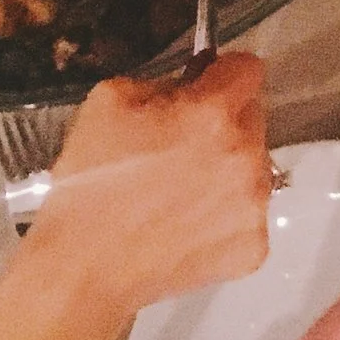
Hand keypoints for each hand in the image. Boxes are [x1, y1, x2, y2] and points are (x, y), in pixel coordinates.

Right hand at [20, 53, 275, 338]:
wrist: (83, 270)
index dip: (221, 73)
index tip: (199, 88)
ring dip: (227, 167)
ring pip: (254, 166)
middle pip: (253, 116)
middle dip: (224, 121)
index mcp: (215, 114)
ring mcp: (256, 206)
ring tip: (180, 191)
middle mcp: (249, 156)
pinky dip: (225, 214)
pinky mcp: (254, 247)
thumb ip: (166, 78)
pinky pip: (248, 213)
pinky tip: (186, 224)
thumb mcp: (112, 100)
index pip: (248, 69)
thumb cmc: (92, 181)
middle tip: (180, 145)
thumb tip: (198, 78)